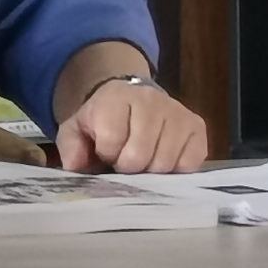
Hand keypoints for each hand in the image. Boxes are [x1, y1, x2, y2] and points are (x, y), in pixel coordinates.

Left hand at [53, 71, 208, 174]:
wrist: (132, 100)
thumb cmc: (103, 120)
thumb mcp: (77, 129)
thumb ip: (70, 146)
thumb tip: (76, 167)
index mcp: (116, 97)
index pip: (112, 139)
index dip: (107, 154)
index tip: (106, 151)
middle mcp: (150, 99)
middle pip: (139, 156)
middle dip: (128, 166)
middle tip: (125, 159)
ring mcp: (177, 112)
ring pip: (164, 163)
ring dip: (151, 170)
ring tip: (144, 158)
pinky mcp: (197, 127)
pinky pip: (189, 164)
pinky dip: (175, 170)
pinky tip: (163, 158)